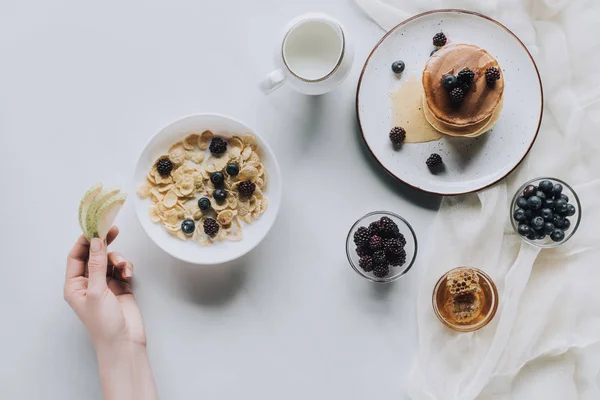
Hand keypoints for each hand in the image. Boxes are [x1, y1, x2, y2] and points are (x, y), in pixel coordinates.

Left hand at [64, 227, 145, 349]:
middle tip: (114, 229)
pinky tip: (129, 274)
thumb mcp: (97, 291)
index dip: (85, 241)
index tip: (95, 227)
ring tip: (123, 267)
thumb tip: (96, 242)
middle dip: (104, 244)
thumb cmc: (104, 323)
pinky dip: (126, 267)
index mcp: (75, 285)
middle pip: (94, 255)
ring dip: (118, 259)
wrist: (124, 342)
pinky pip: (122, 268)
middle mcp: (88, 283)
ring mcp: (105, 284)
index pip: (76, 257)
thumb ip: (96, 265)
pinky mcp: (120, 286)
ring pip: (110, 260)